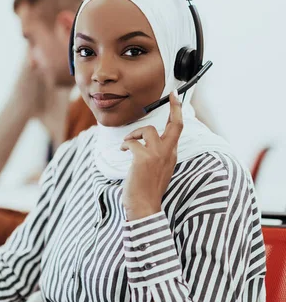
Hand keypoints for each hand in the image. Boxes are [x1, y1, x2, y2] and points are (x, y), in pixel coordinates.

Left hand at [120, 91, 182, 220]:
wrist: (144, 207)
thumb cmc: (146, 190)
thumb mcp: (156, 169)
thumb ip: (156, 154)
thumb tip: (144, 142)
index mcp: (172, 155)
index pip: (178, 130)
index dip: (177, 112)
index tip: (176, 97)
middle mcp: (168, 153)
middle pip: (175, 125)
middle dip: (174, 107)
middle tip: (172, 94)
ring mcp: (157, 155)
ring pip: (147, 130)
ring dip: (134, 134)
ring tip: (128, 144)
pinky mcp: (144, 158)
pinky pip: (132, 142)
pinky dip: (125, 145)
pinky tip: (123, 151)